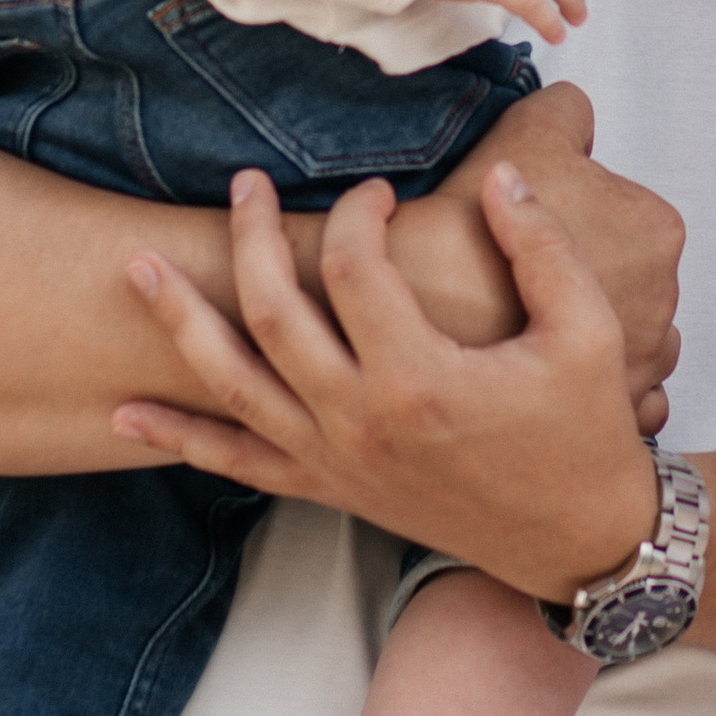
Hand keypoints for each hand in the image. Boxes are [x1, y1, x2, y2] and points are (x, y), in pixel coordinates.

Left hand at [112, 159, 662, 604]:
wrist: (578, 539)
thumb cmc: (585, 432)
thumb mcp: (586, 330)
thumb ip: (541, 245)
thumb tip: (499, 176)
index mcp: (418, 375)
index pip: (353, 266)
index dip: (356, 212)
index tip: (379, 191)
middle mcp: (361, 418)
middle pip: (273, 311)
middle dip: (247, 238)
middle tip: (242, 185)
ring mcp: (337, 459)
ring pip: (235, 384)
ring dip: (182, 324)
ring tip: (138, 270)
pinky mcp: (330, 488)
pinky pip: (239, 463)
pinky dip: (181, 437)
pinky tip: (129, 413)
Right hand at [392, 80, 681, 425]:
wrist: (414, 315)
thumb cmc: (474, 224)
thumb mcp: (527, 130)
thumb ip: (568, 110)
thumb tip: (577, 115)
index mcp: (656, 233)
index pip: (623, 208)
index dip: (571, 210)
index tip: (528, 222)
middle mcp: (667, 308)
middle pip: (625, 277)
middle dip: (586, 275)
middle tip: (518, 272)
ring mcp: (644, 373)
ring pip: (625, 343)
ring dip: (586, 335)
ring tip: (523, 324)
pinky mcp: (612, 423)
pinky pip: (615, 400)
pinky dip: (588, 391)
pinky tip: (541, 370)